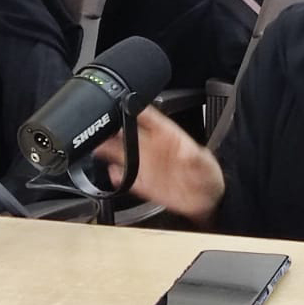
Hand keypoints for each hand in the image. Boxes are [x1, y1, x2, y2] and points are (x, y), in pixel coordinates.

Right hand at [92, 107, 223, 224]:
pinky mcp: (143, 183)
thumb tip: (187, 152)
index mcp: (168, 136)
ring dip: (108, 148)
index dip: (134, 108)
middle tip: (99, 125)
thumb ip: (196, 158)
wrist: (206, 201)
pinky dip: (117, 175)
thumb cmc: (208, 176)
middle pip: (128, 132)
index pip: (149, 117)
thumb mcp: (206, 164)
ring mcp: (147, 165)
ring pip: (121, 153)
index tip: (122, 103)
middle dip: (112, 127)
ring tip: (96, 144)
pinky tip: (112, 173)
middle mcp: (154, 148)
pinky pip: (126, 177)